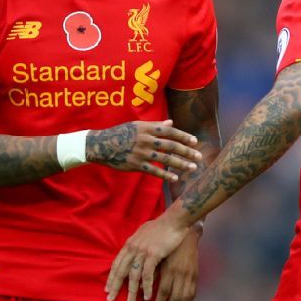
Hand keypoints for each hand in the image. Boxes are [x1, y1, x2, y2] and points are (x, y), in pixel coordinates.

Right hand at [87, 120, 202, 182]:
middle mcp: (146, 139)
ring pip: (165, 159)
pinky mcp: (136, 165)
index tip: (195, 141)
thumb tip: (171, 123)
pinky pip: (154, 170)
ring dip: (181, 164)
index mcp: (147, 128)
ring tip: (192, 168)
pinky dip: (165, 174)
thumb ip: (155, 125)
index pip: (170, 131)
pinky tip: (175, 178)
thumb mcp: (137, 125)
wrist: (101, 145)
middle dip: (187, 151)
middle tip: (199, 156)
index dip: (183, 136)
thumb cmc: (120, 133)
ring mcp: (141, 153)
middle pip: (171, 145)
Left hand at [105, 210, 190, 300]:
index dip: (112, 276)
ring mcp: (142, 251)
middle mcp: (133, 248)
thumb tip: (132, 253)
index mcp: (130, 243)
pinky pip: (147, 274)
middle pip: (121, 271)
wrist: (174, 220)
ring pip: (133, 275)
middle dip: (115, 286)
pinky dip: (146, 287)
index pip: (116, 263)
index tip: (108, 288)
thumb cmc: (161, 226)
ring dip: (131, 291)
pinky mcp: (153, 255)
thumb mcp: (143, 233)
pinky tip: (146, 296)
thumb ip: (136, 244)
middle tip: (110, 299)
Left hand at [152, 227, 200, 300]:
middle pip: (174, 298)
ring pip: (184, 299)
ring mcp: (189, 275)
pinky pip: (191, 295)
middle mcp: (180, 273)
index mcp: (169, 268)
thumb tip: (139, 287)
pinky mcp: (195, 276)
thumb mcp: (157, 257)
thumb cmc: (167, 245)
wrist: (186, 234)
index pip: (164, 291)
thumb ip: (150, 272)